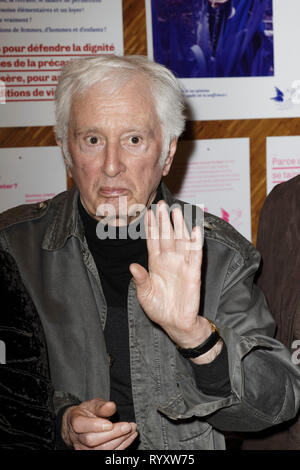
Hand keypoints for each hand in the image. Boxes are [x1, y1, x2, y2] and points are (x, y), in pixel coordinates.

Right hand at [61, 398, 137, 449]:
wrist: (81, 425)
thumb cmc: (87, 413)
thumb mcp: (93, 404)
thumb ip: (102, 406)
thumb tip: (111, 406)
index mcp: (75, 421)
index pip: (80, 425)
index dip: (95, 426)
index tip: (110, 423)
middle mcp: (77, 438)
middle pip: (92, 440)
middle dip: (112, 434)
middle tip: (128, 426)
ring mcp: (84, 449)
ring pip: (101, 449)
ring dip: (120, 441)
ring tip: (132, 430)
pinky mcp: (94, 454)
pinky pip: (108, 453)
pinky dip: (122, 446)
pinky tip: (130, 437)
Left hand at [130, 201, 210, 348]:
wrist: (175, 323)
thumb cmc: (159, 308)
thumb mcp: (145, 294)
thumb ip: (140, 280)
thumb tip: (132, 267)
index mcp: (155, 263)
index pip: (152, 240)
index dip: (150, 226)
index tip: (147, 212)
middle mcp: (169, 260)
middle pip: (167, 235)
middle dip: (164, 220)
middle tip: (162, 204)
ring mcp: (182, 265)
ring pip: (181, 241)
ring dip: (179, 226)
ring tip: (177, 211)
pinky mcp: (193, 273)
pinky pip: (195, 255)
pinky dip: (195, 242)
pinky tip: (195, 229)